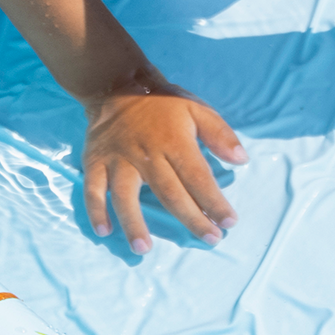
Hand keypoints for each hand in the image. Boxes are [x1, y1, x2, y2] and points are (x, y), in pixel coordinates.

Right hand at [82, 83, 246, 252]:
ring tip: (144, 249)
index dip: (214, 201)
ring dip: (133, 222)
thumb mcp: (196, 108)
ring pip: (125, 194)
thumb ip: (219, 133)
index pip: (197, 176)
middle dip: (191, 218)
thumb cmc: (163, 103)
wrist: (118, 85)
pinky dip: (95, 210)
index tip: (229, 222)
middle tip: (210, 240)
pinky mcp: (96, 162)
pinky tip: (104, 231)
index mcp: (174, 140)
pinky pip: (92, 188)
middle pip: (169, 192)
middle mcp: (146, 154)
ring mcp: (118, 159)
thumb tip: (242, 159)